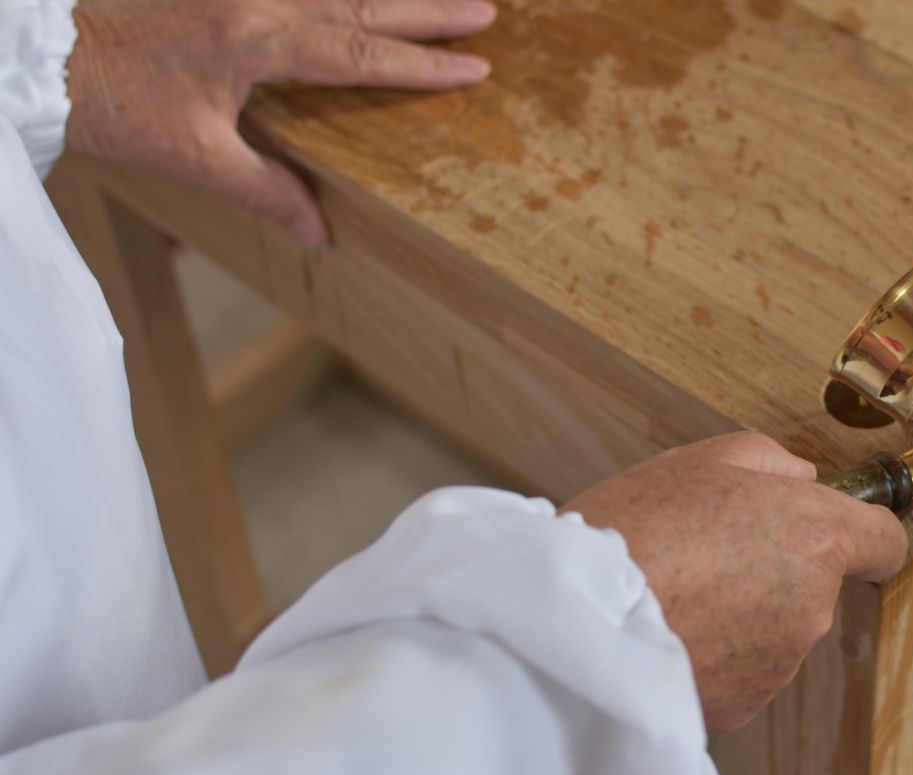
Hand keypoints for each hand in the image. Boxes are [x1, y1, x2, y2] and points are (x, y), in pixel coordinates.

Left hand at [65, 0, 497, 243]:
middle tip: (486, 8)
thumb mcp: (193, 157)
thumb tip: (320, 231)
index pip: (361, 52)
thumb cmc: (112, 103)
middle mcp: (257, 1)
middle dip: (428, 8)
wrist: (40, 54)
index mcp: (260, 41)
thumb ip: (265, 188)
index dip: (422, 62)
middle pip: (361, 2)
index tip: (474, 66)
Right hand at [563, 433, 908, 732]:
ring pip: (774, 630)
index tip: (839, 532)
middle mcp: (811, 607)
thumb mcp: (698, 461)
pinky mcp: (741, 706)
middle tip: (704, 551)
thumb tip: (797, 478)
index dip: (861, 534)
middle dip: (772, 569)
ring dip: (739, 614)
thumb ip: (767, 461)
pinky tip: (666, 632)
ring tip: (674, 593)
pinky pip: (739, 670)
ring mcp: (779, 664)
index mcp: (814, 536)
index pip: (884, 542)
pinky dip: (713, 655)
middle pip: (814, 584)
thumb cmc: (630, 535)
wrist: (576, 626)